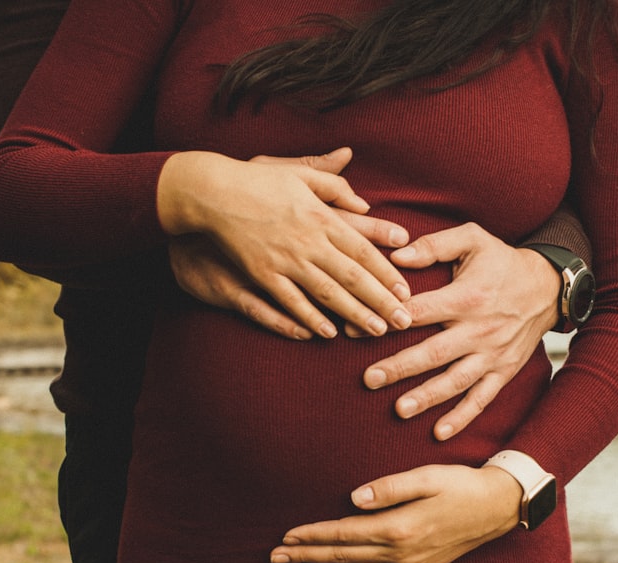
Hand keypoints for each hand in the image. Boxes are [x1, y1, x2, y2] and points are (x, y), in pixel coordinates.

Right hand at [157, 147, 412, 338]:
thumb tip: (365, 203)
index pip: (363, 249)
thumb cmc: (257, 180)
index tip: (406, 291)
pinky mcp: (262, 274)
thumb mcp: (300, 173)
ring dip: (355, 314)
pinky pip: (291, 301)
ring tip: (377, 332)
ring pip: (328, 293)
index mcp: (321, 216)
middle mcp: (308, 241)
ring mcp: (285, 260)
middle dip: (381, 301)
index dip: (386, 272)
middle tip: (403, 322)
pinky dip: (310, 318)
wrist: (212, 191)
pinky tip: (328, 333)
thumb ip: (335, 185)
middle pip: (353, 276)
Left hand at [269, 463, 520, 562]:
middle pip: (344, 555)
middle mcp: (400, 552)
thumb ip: (389, 487)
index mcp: (398, 526)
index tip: (286, 537)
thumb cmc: (460, 485)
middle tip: (275, 559)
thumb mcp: (426, 477)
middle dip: (307, 556)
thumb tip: (353, 499)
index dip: (313, 535)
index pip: (344, 533)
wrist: (498, 507)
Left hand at [361, 223, 560, 439]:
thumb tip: (396, 256)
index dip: (386, 320)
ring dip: (428, 397)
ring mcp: (492, 354)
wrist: (548, 287)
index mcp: (467, 297)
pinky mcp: (503, 371)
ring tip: (400, 409)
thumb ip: (433, 246)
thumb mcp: (473, 239)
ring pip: (456, 380)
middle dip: (400, 367)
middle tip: (370, 379)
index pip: (419, 312)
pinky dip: (463, 417)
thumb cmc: (502, 261)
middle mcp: (480, 329)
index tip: (354, 331)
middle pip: (434, 352)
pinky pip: (482, 398)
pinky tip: (440, 432)